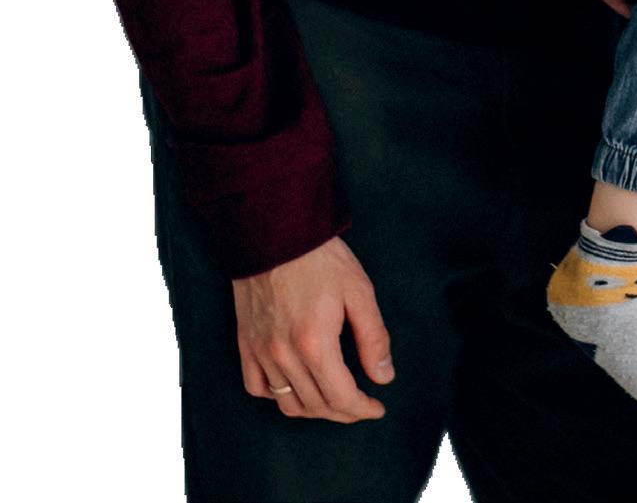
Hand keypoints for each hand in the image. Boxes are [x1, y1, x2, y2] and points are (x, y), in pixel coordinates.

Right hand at [233, 235, 393, 423]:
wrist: (274, 231)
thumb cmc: (320, 258)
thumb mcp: (359, 291)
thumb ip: (373, 338)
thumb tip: (384, 376)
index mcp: (315, 343)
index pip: (341, 397)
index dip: (362, 409)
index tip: (377, 408)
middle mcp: (284, 355)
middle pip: (315, 405)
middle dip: (343, 412)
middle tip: (361, 405)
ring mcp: (261, 351)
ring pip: (287, 403)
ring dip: (314, 409)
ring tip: (333, 400)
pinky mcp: (246, 343)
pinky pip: (256, 387)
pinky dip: (276, 396)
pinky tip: (294, 387)